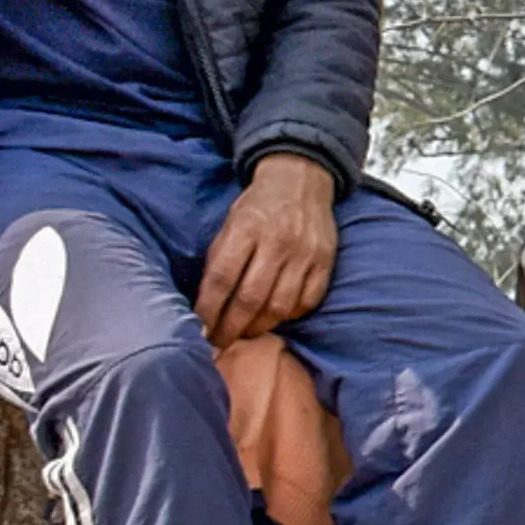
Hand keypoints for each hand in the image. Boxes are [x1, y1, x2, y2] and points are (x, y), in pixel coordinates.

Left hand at [201, 153, 339, 343]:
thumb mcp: (229, 224)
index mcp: (247, 229)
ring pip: (279, 306)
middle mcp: (278, 242)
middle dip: (230, 328)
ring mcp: (305, 253)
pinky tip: (275, 316)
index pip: (223, 279)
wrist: (301, 180)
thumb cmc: (258, 206)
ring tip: (245, 333)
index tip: (199, 331)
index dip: (208, 311)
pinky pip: (307, 301)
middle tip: (218, 344)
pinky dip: (289, 315)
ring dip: (258, 327)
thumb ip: (219, 261)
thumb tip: (205, 306)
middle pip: (250, 298)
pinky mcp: (325, 262)